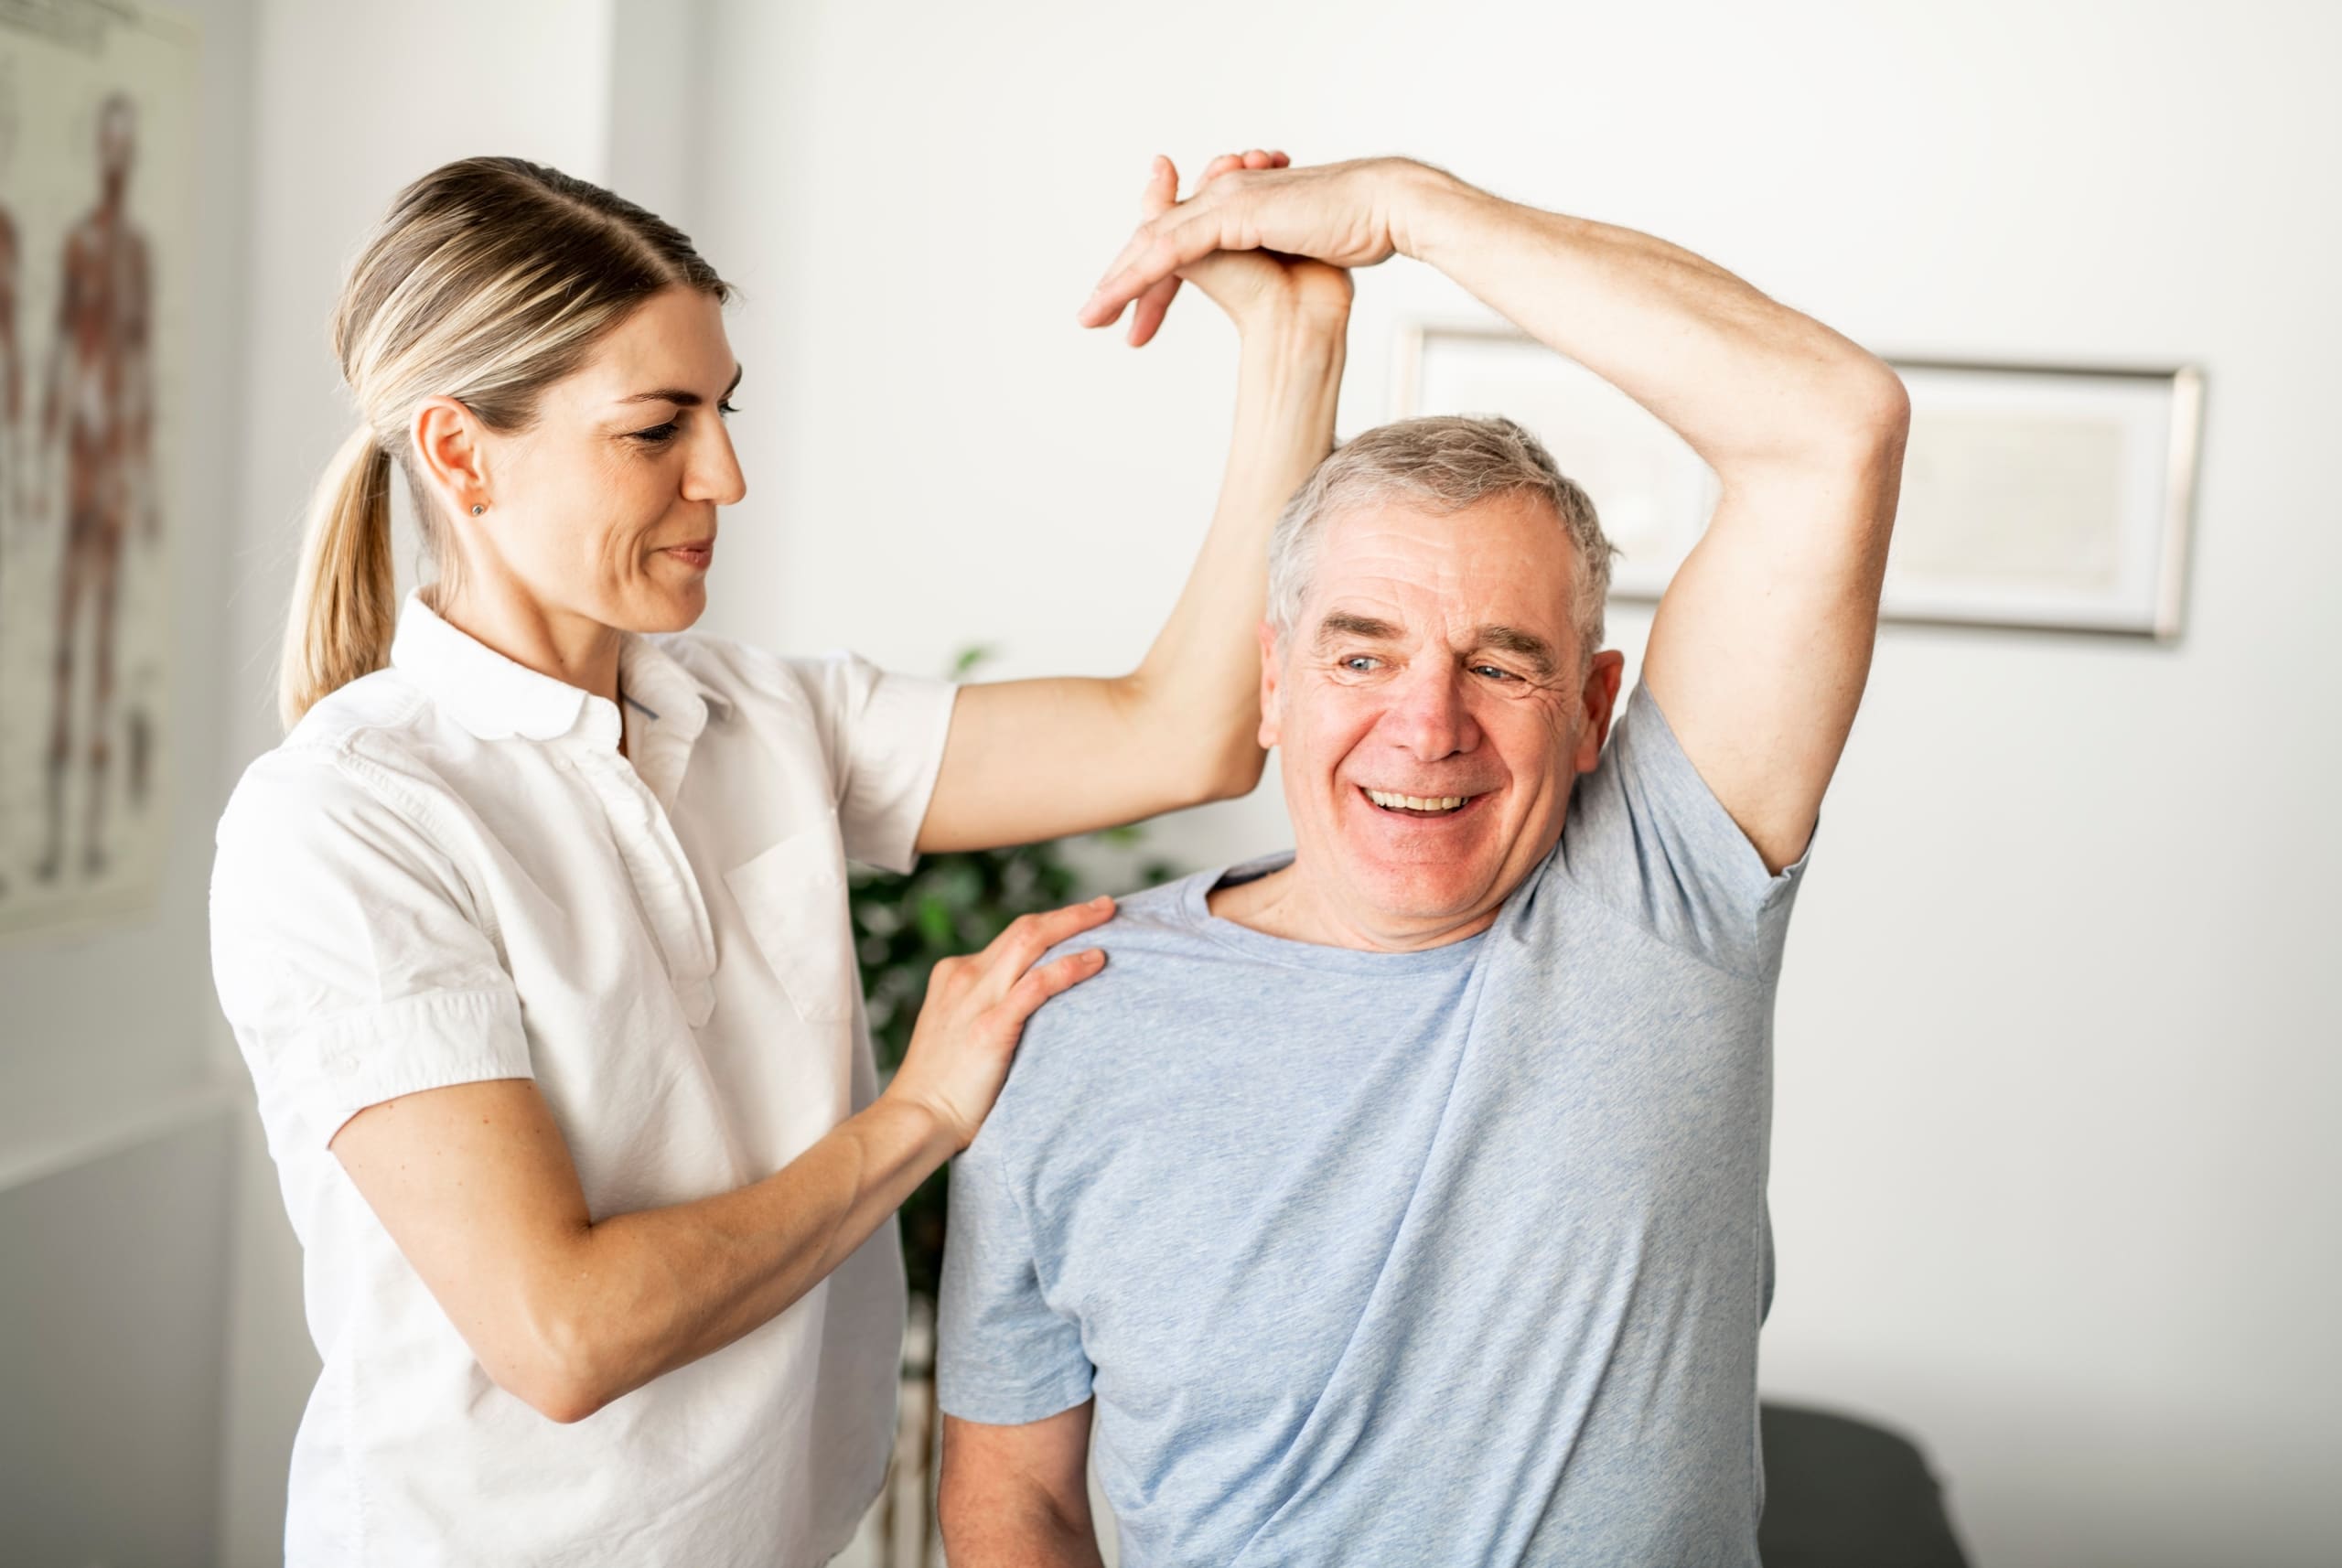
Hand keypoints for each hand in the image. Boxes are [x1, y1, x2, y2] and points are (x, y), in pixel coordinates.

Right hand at [883, 896, 1116, 1149]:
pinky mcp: (990, 1026)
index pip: (1011, 937)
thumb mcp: (959, 1033)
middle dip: (1068, 914)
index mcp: (954, 974)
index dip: (1049, 926)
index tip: (1079, 923)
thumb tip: (1035, 1011)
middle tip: (1105, 906)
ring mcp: (976, 998)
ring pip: (1031, 941)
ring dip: (1074, 923)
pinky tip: (1096, 960)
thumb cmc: (942, 1088)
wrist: (916, 1119)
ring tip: (1109, 916)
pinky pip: (1037, 984)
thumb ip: (989, 1011)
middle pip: (1025, 929)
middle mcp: (964, 977)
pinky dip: (1069, 967)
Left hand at [1082, 156, 1430, 333]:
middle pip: (1157, 244)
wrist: (1380, 213)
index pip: (1180, 247)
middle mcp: (1223, 201)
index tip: (1140, 328)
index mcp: (1237, 211)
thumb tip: (1274, 305)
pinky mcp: (1230, 213)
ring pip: (1155, 243)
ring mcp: (1224, 203)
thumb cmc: (1352, 233)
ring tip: (1093, 316)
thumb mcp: (1296, 255)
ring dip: (1119, 282)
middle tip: (1094, 319)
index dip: (1154, 286)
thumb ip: (1266, 266)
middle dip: (1123, 285)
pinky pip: (1172, 247)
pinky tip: (1119, 299)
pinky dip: (1140, 275)